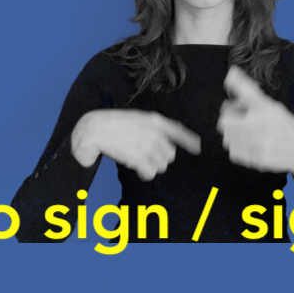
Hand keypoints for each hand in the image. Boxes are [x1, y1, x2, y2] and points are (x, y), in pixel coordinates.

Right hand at [70, 108, 200, 178]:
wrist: (95, 128)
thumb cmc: (114, 125)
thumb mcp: (138, 119)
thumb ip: (155, 129)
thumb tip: (169, 147)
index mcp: (155, 121)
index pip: (178, 131)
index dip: (189, 140)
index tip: (198, 148)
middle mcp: (155, 133)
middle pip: (170, 155)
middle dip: (160, 158)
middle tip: (145, 156)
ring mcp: (147, 145)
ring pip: (161, 165)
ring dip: (151, 166)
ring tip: (138, 160)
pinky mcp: (139, 158)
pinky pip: (150, 173)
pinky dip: (145, 173)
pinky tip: (137, 168)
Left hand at [217, 66, 293, 185]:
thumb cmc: (286, 127)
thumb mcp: (272, 107)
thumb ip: (250, 96)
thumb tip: (231, 76)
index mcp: (267, 108)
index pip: (247, 92)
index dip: (235, 82)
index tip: (230, 76)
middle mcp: (263, 124)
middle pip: (225, 121)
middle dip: (228, 118)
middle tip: (235, 118)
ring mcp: (259, 143)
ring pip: (227, 139)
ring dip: (231, 135)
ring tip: (242, 133)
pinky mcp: (258, 159)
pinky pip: (234, 153)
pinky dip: (237, 148)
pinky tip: (246, 145)